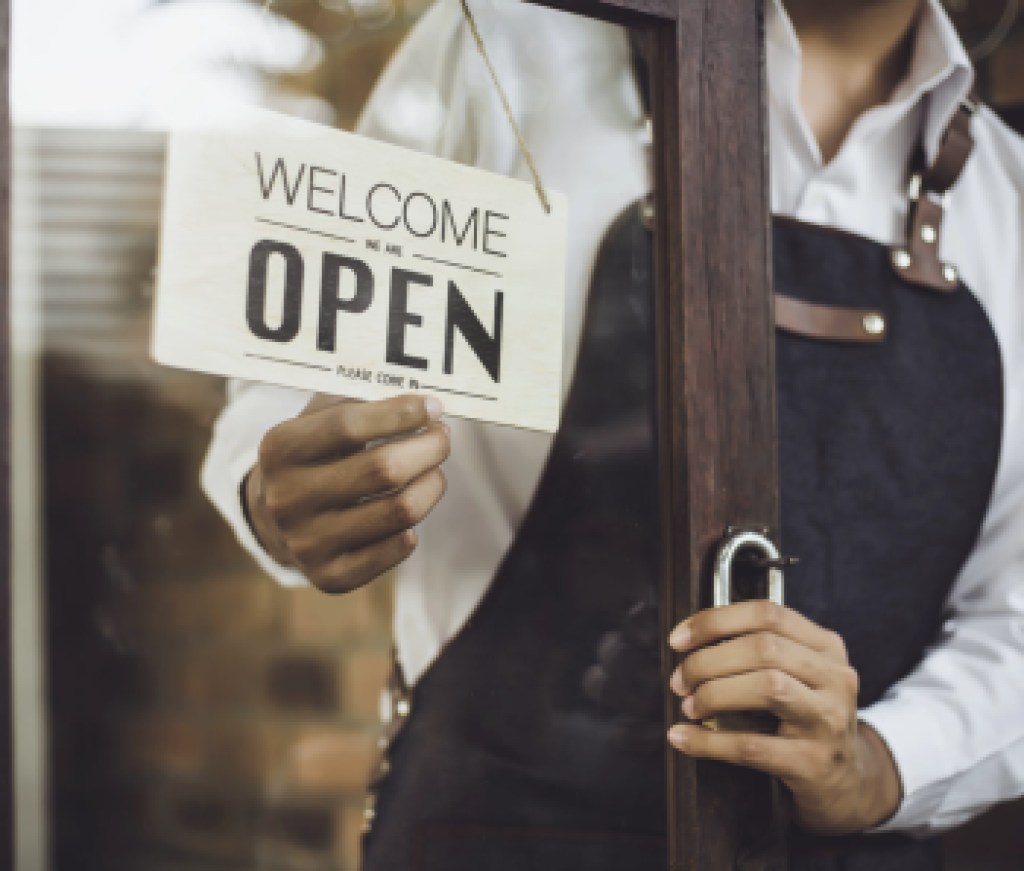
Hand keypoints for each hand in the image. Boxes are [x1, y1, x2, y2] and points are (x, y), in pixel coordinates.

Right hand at [245, 393, 448, 592]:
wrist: (275, 519)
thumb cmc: (313, 455)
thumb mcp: (317, 418)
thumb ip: (359, 401)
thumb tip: (421, 404)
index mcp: (280, 450)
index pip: (348, 426)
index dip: (399, 413)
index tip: (432, 407)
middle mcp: (287, 499)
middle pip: (383, 470)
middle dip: (428, 447)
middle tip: (441, 437)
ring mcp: (307, 543)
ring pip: (400, 510)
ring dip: (432, 484)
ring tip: (433, 470)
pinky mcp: (330, 577)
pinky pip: (396, 550)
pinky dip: (413, 525)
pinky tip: (409, 507)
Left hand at [666, 601, 901, 834]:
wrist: (844, 781)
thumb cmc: (804, 717)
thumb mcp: (795, 675)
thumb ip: (756, 651)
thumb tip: (690, 641)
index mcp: (826, 647)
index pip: (767, 613)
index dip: (715, 621)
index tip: (679, 638)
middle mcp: (834, 678)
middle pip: (763, 648)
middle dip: (708, 661)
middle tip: (681, 680)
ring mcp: (828, 720)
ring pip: (767, 687)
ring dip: (714, 693)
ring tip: (690, 706)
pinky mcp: (813, 762)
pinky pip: (752, 746)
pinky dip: (709, 741)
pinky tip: (684, 737)